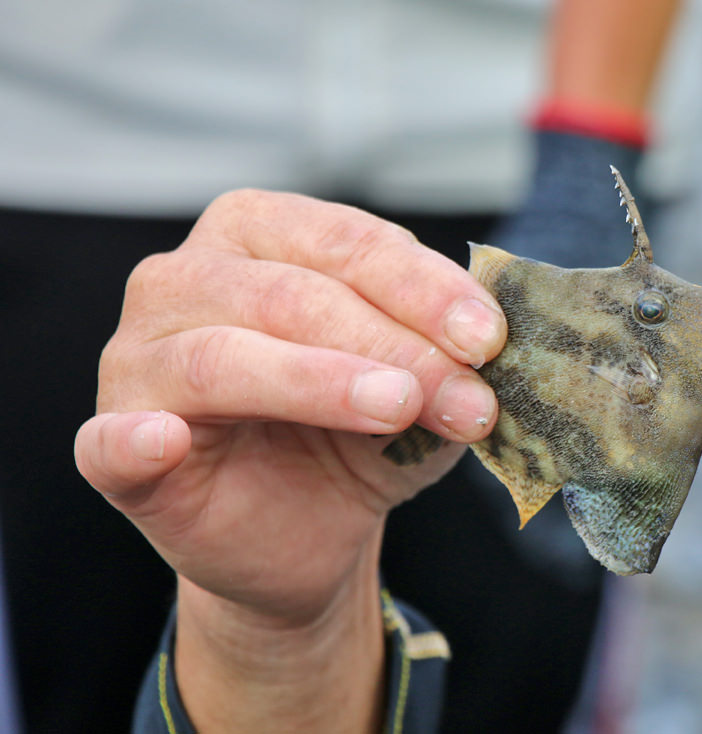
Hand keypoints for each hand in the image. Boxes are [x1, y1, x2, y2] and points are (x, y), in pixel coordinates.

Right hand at [73, 190, 505, 731]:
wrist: (310, 530)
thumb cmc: (360, 435)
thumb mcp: (421, 392)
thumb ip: (444, 362)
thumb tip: (489, 354)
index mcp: (260, 237)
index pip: (346, 242)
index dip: (424, 288)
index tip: (489, 337)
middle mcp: (186, 281)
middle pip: (292, 295)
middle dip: (392, 345)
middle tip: (467, 397)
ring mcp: (139, 363)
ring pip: (221, 356)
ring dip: (318, 381)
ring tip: (396, 410)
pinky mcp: (112, 450)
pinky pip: (111, 443)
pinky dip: (135, 442)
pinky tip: (163, 443)